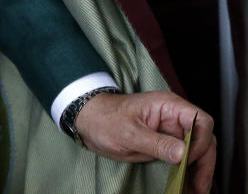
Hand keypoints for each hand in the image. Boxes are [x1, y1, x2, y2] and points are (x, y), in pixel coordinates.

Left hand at [75, 91, 215, 193]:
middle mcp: (173, 117)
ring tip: (196, 190)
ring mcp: (170, 131)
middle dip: (204, 163)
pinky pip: (183, 158)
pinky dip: (188, 172)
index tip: (189, 160)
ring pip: (196, 151)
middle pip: (203, 139)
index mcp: (167, 106)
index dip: (200, 141)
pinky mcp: (165, 143)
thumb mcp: (128, 133)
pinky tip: (187, 185)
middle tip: (200, 186)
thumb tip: (183, 154)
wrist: (88, 122)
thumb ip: (157, 143)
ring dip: (199, 171)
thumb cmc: (104, 119)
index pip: (200, 121)